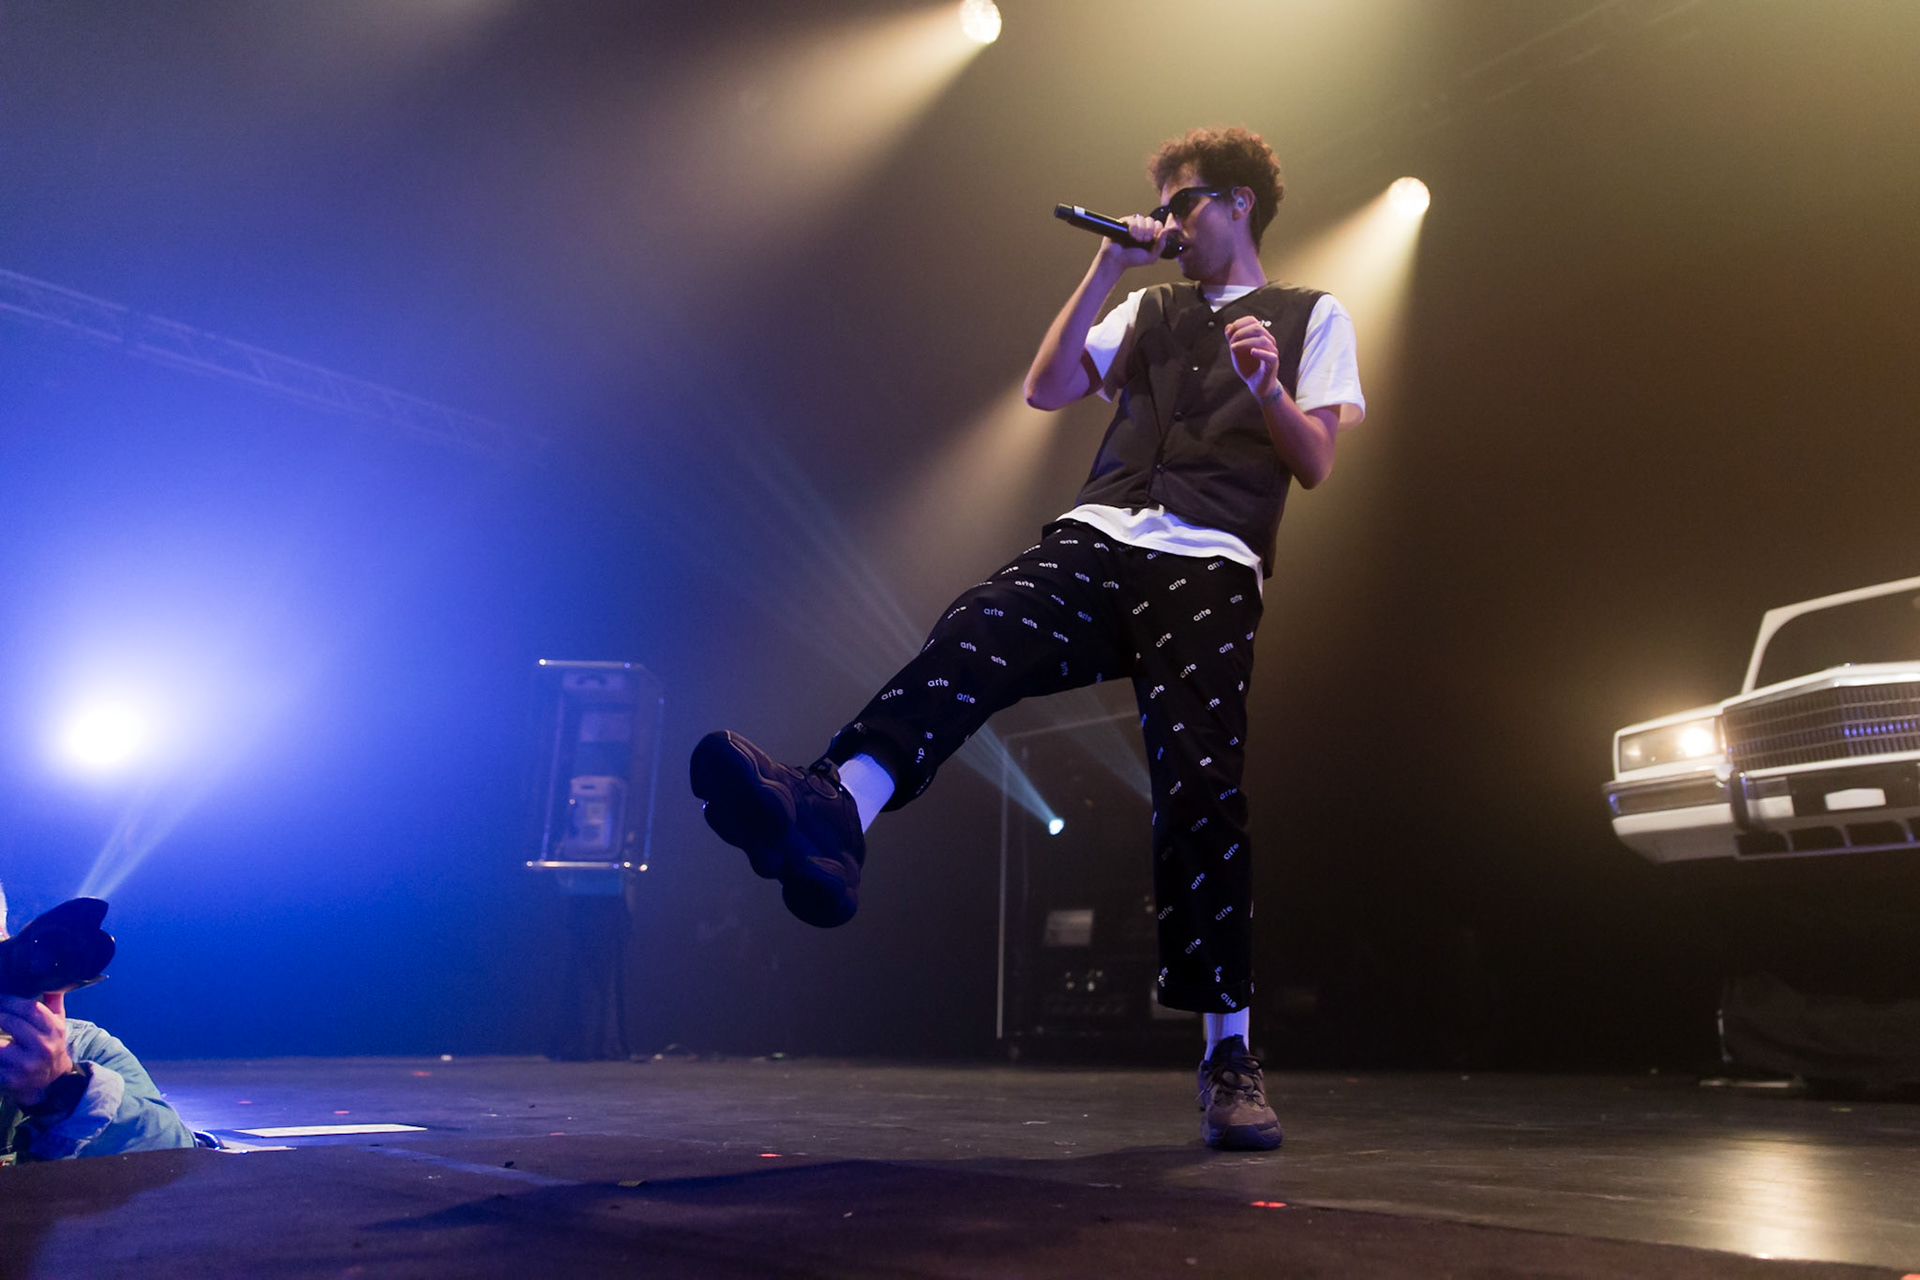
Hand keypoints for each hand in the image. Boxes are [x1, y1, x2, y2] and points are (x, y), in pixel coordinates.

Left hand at [0, 991, 72, 1107]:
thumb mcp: (58, 1023)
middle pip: (11, 1022)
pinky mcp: (10, 1078)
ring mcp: (25, 1064)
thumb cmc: (50, 1045)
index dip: (10, 1001)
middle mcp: (42, 1046)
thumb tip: (49, 978)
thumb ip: (52, 1001)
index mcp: (54, 1029)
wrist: (51, 1082)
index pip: (30, 1008)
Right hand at [1096, 213, 1171, 270]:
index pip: (1158, 224)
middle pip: (1151, 220)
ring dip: (1142, 229)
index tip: (1153, 238)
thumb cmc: (1131, 260)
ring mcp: (1132, 225)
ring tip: (1137, 239)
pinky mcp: (1123, 223)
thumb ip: (1161, 245)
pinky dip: (1134, 227)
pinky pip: (1132, 219)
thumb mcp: (1151, 256)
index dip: (1158, 229)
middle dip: (1150, 230)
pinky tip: (1131, 234)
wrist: (1116, 261)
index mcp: (1149, 235)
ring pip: (1142, 218)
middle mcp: (1141, 229)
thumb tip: (1166, 230)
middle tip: (1144, 240)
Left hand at [1225, 316, 1280, 399]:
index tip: (1229, 332)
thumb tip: (1228, 327)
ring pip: (1262, 340)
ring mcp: (1271, 351)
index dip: (1239, 324)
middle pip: (1257, 328)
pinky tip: (1252, 352)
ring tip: (1234, 348)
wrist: (1258, 384)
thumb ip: (1233, 339)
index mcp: (1259, 335)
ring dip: (1245, 342)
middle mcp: (1267, 340)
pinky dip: (1261, 352)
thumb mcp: (1237, 352)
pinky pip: (1270, 355)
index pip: (1252, 321)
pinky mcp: (1273, 363)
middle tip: (1231, 342)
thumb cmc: (1250, 367)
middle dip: (1240, 332)